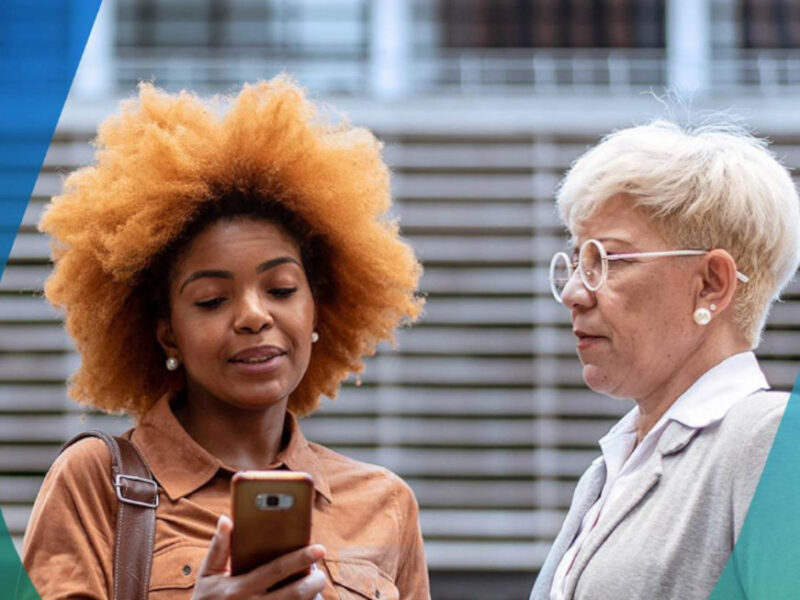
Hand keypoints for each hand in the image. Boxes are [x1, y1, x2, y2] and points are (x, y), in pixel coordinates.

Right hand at [192, 515, 325, 598]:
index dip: (299, 558)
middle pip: (293, 594)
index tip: (319, 548)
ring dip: (311, 598)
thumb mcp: (207, 575)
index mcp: (238, 588)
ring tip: (315, 585)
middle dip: (313, 582)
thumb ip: (218, 548)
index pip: (275, 570)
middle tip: (321, 572)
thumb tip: (226, 520)